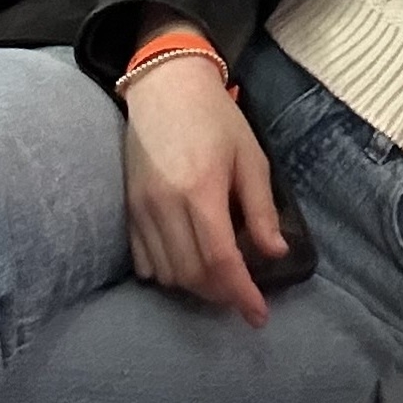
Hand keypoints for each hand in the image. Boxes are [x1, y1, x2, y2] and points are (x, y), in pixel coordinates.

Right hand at [123, 47, 283, 329]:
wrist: (165, 87)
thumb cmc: (216, 118)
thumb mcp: (251, 158)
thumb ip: (261, 209)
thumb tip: (276, 253)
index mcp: (201, 190)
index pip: (220, 260)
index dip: (241, 294)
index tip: (258, 315)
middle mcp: (166, 205)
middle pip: (192, 274)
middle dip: (221, 294)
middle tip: (243, 294)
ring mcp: (141, 209)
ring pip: (167, 274)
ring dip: (195, 286)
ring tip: (220, 278)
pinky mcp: (127, 209)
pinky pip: (143, 261)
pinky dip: (167, 273)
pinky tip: (188, 264)